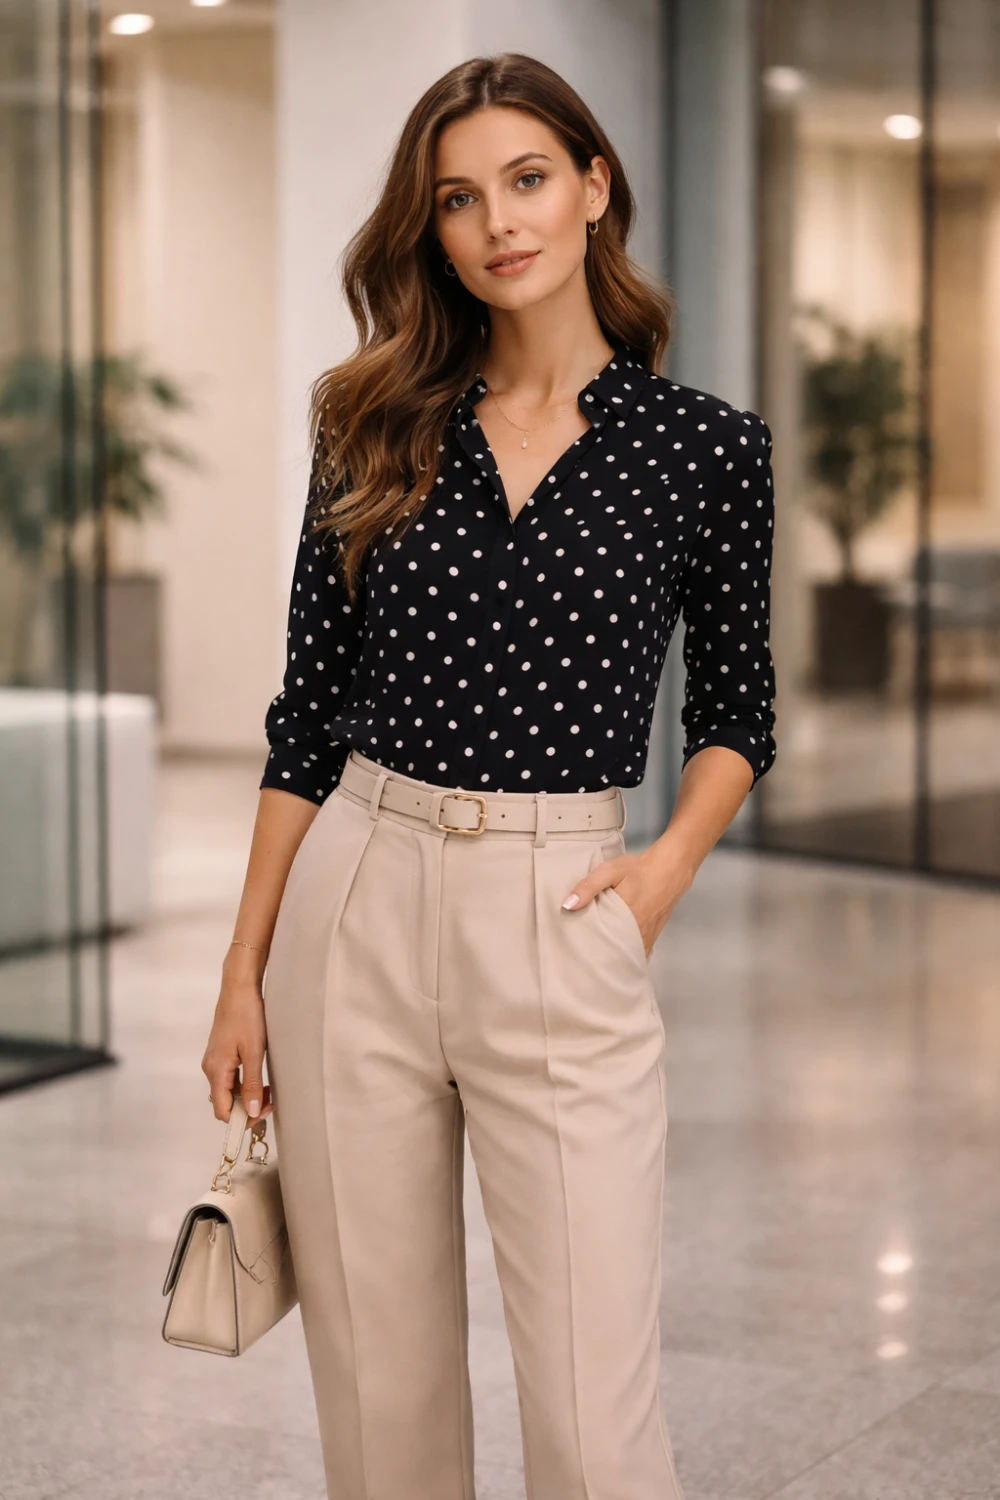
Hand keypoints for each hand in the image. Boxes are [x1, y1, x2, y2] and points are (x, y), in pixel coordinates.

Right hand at [201, 969, 274, 1124]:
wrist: (239, 988)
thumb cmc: (247, 1016)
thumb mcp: (254, 1052)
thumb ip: (251, 1084)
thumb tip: (250, 1112)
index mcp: (216, 1071)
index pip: (222, 1111)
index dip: (241, 1119)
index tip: (263, 1113)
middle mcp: (210, 1068)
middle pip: (225, 1102)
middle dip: (247, 1107)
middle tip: (271, 1101)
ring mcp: (214, 1060)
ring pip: (228, 1090)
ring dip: (247, 1095)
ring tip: (268, 1089)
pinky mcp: (220, 1053)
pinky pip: (229, 1078)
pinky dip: (244, 1083)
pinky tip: (259, 1077)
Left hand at [561, 845, 694, 956]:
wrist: (671, 868)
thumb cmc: (639, 869)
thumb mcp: (610, 871)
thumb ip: (588, 887)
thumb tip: (568, 905)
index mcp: (623, 920)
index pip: (600, 944)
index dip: (586, 950)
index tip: (573, 952)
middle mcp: (637, 934)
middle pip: (613, 954)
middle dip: (597, 957)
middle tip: (580, 957)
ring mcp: (647, 937)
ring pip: (626, 955)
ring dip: (613, 958)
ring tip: (595, 959)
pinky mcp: (653, 936)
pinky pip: (637, 952)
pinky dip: (627, 955)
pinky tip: (616, 954)